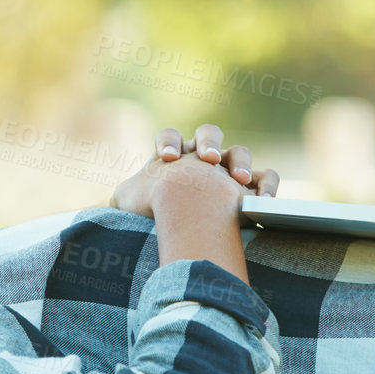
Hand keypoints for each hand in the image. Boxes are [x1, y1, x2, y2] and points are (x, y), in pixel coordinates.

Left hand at [107, 123, 280, 218]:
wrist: (183, 239)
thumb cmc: (154, 220)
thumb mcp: (126, 205)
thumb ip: (121, 194)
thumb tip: (107, 198)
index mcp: (173, 159)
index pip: (170, 136)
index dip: (169, 142)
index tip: (168, 159)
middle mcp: (201, 163)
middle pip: (208, 134)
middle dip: (207, 142)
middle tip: (206, 160)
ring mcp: (227, 175)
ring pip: (239, 152)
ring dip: (239, 161)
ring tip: (237, 181)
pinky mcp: (251, 193)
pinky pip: (267, 177)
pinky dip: (267, 185)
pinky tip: (262, 200)